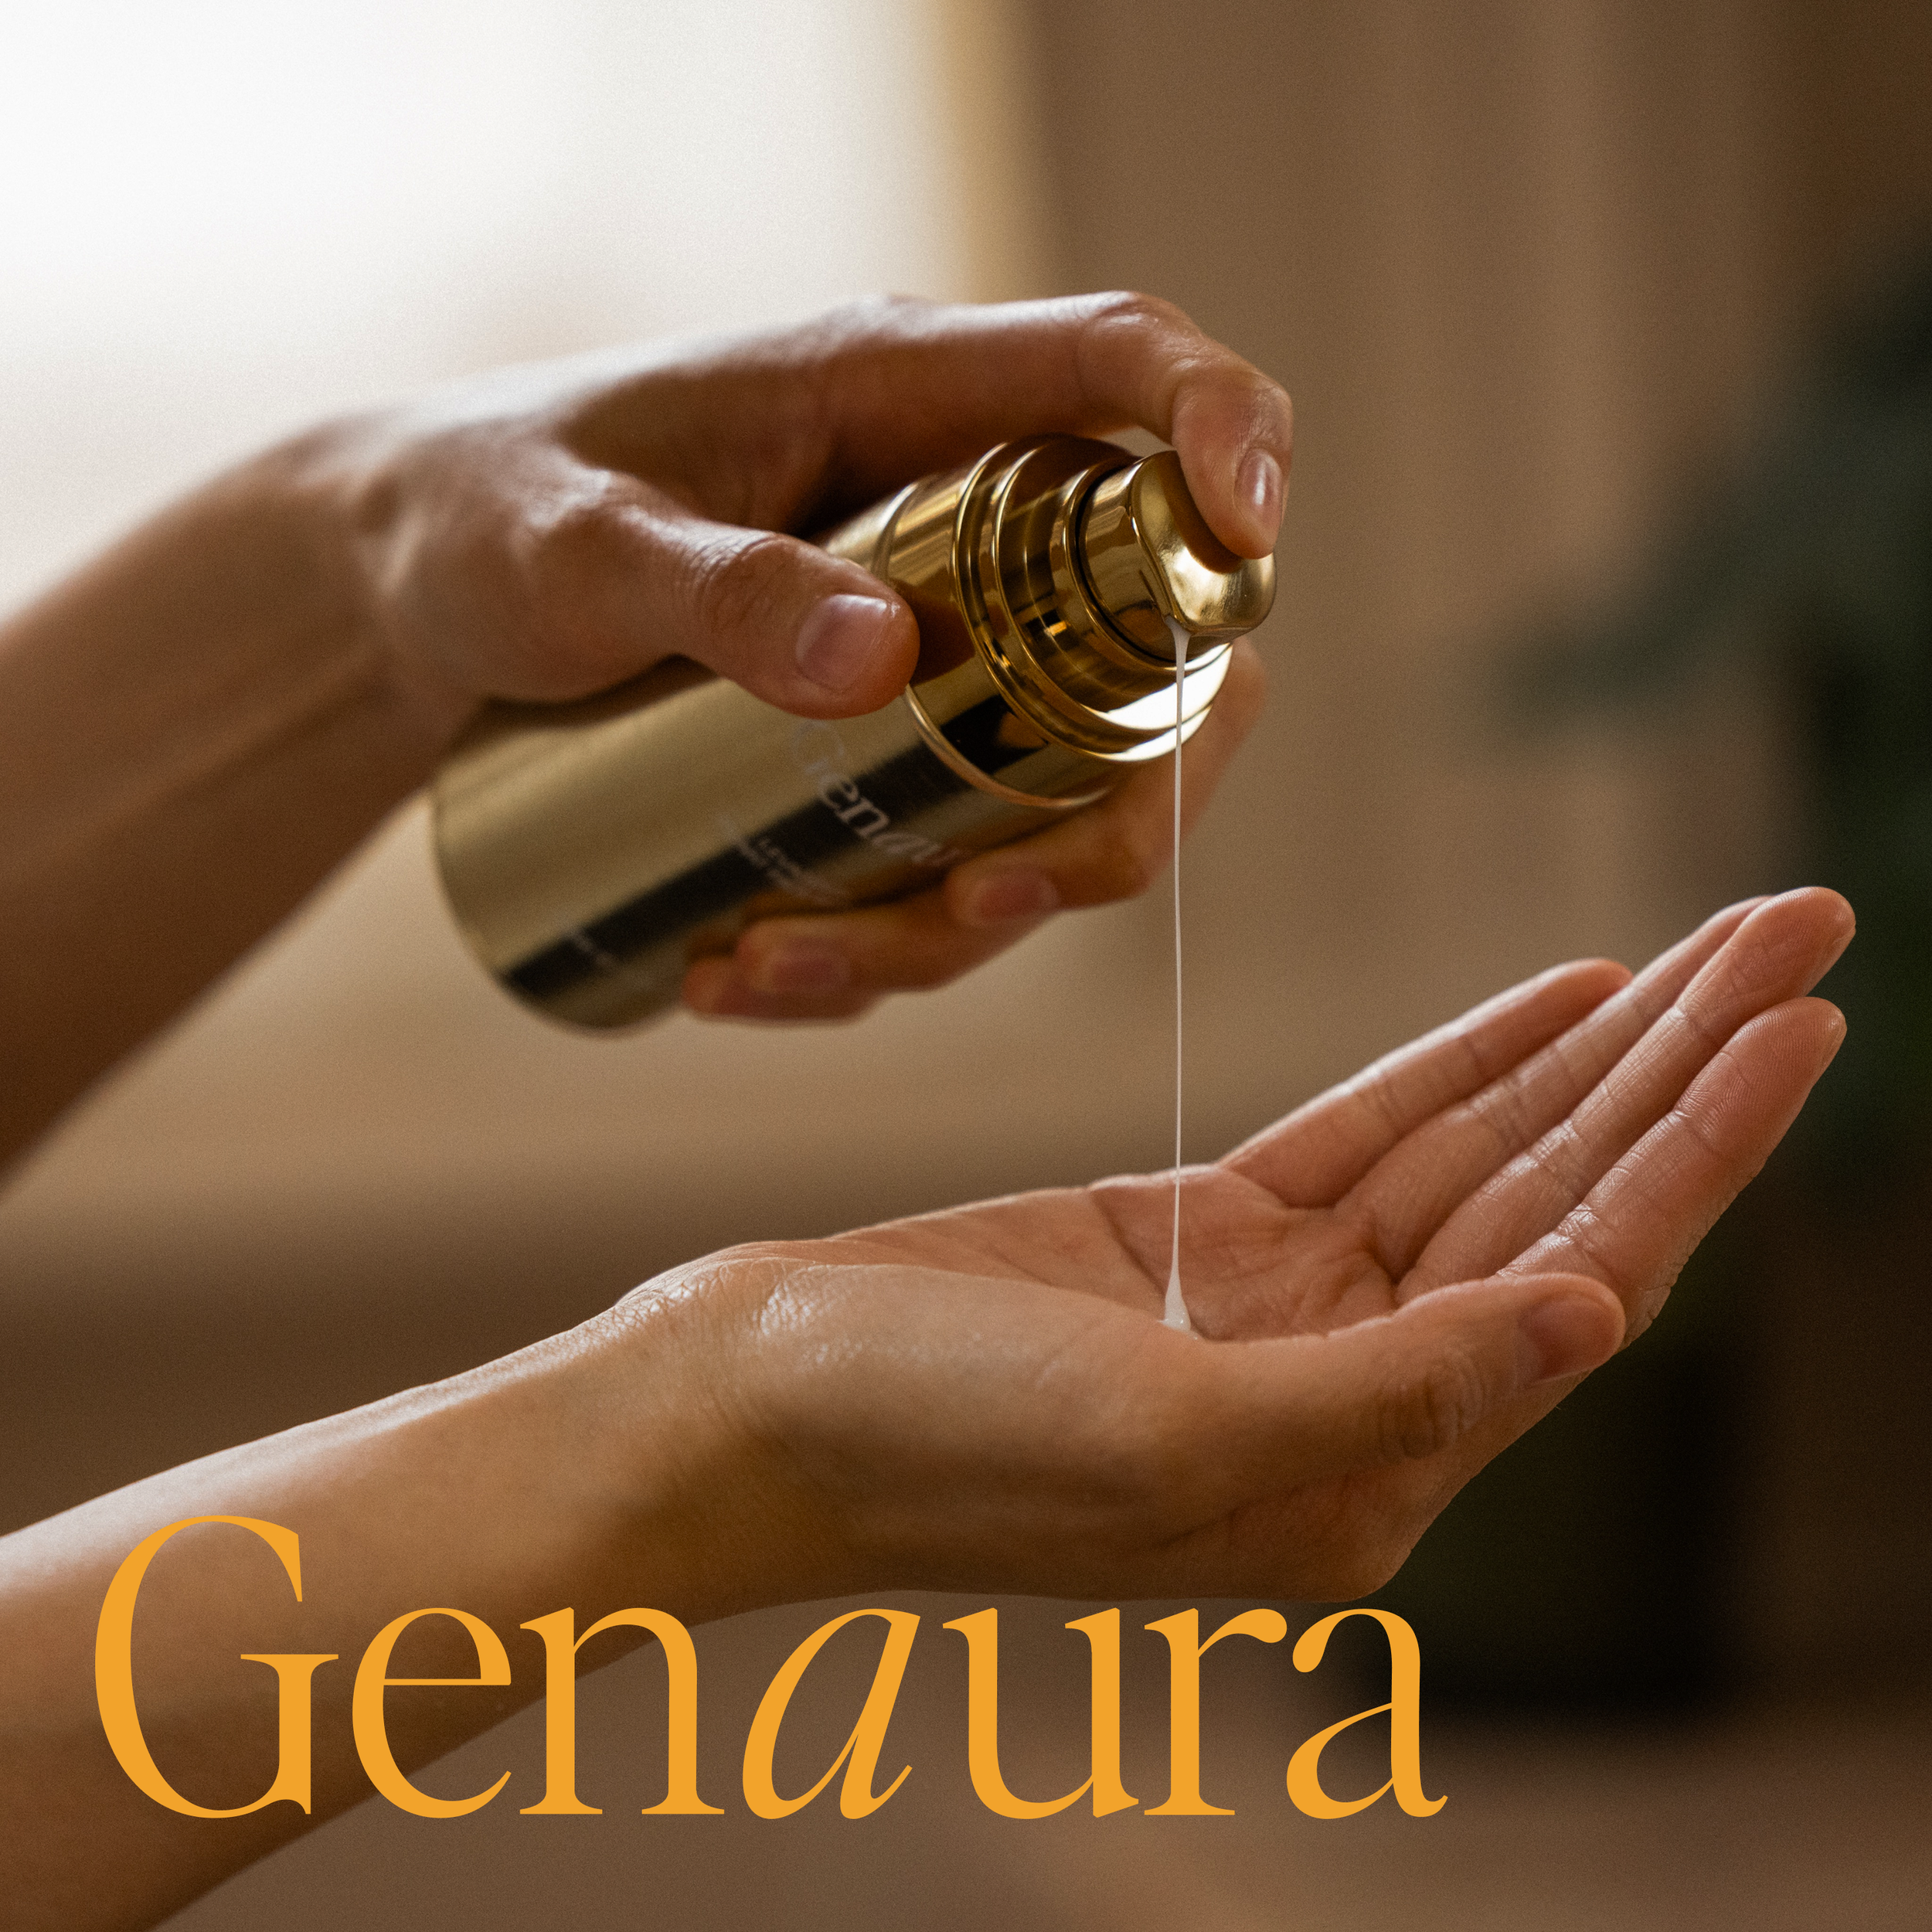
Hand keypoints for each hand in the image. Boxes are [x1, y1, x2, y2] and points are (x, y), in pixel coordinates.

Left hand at [324, 294, 1285, 1019]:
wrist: (410, 591)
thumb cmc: (481, 516)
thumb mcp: (572, 552)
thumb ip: (712, 590)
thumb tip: (888, 662)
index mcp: (902, 397)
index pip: (1126, 371)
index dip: (1227, 438)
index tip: (1250, 540)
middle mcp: (955, 524)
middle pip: (1159, 647)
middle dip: (1120, 803)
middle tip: (988, 901)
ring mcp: (939, 642)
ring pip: (1062, 790)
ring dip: (969, 915)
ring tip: (783, 970)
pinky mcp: (895, 739)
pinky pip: (952, 853)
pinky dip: (877, 945)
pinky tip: (742, 977)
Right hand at [660, 888, 1850, 1602]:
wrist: (747, 1403)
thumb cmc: (925, 1444)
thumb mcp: (1163, 1436)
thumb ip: (1389, 1390)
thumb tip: (1591, 1324)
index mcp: (1362, 1480)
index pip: (1578, 1287)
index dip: (1700, 1149)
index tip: (1800, 1020)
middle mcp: (1346, 1396)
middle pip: (1553, 1200)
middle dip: (1683, 1066)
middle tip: (1801, 923)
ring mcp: (1277, 1309)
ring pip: (1476, 1151)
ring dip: (1595, 1043)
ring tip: (1716, 937)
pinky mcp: (1203, 1236)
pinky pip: (1370, 1130)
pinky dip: (1464, 1059)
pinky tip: (1563, 998)